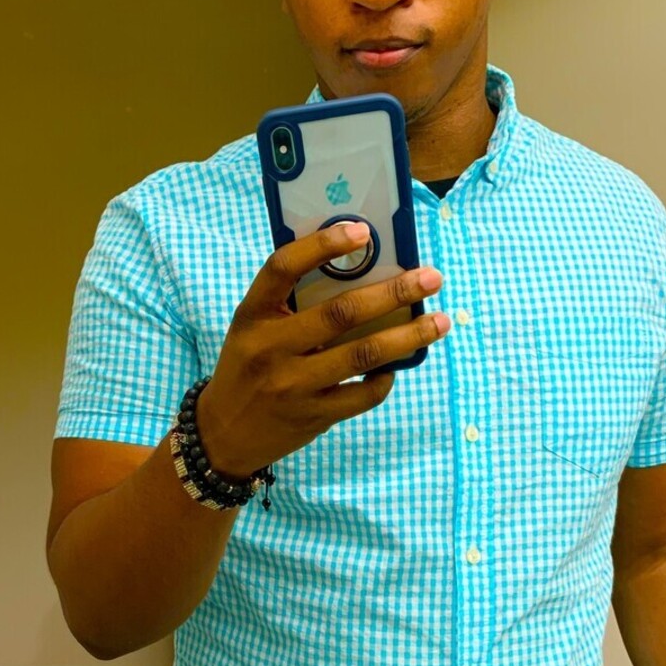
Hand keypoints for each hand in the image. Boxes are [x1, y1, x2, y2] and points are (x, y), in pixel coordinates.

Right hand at [196, 222, 448, 478]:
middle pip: (340, 313)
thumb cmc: (249, 366)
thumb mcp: (253, 328)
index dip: (322, 245)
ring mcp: (293, 385)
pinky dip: (386, 378)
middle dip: (393, 293)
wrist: (224, 433)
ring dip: (408, 336)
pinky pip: (363, 395)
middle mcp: (271, 348)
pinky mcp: (314, 416)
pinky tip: (397, 366)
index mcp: (253, 315)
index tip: (363, 232)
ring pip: (362, 355)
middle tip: (431, 277)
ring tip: (440, 322)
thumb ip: (291, 303)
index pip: (282, 268)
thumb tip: (359, 269)